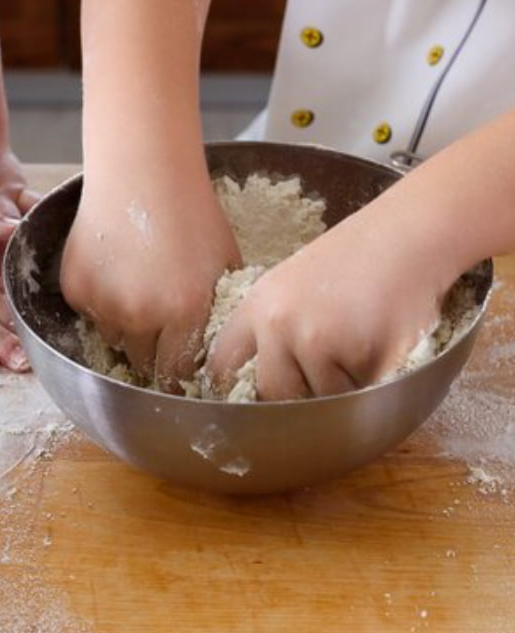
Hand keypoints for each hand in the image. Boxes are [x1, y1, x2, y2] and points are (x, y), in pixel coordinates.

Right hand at [61, 178, 241, 387]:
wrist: (141, 171)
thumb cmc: (191, 213)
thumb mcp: (226, 264)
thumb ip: (219, 313)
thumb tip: (215, 352)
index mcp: (186, 312)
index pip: (177, 372)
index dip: (178, 368)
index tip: (178, 361)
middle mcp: (142, 315)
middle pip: (142, 363)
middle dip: (151, 350)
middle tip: (158, 319)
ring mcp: (104, 303)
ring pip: (114, 339)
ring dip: (124, 325)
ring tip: (137, 285)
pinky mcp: (75, 289)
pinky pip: (89, 312)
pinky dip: (100, 299)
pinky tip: (115, 267)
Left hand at [206, 204, 444, 399]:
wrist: (410, 234)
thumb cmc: (355, 259)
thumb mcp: (292, 284)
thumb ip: (271, 329)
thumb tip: (258, 388)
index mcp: (257, 305)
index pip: (224, 364)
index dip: (236, 387)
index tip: (249, 398)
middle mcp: (280, 324)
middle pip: (274, 393)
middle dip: (298, 394)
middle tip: (324, 373)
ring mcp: (320, 341)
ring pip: (323, 397)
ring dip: (343, 387)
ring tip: (361, 343)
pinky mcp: (363, 355)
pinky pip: (362, 393)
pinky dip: (374, 381)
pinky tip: (381, 343)